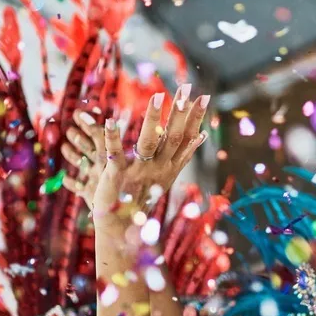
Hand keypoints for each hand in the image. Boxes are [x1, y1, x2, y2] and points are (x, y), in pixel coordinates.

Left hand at [66, 85, 210, 217]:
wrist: (122, 227)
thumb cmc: (143, 197)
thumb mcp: (167, 175)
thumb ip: (182, 155)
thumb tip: (201, 136)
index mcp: (171, 166)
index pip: (187, 137)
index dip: (195, 117)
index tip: (204, 96)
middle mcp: (159, 168)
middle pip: (173, 137)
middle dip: (180, 112)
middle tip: (187, 88)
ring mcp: (139, 171)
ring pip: (149, 142)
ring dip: (154, 119)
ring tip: (158, 96)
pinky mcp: (117, 175)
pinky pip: (116, 153)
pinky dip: (113, 137)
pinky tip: (112, 120)